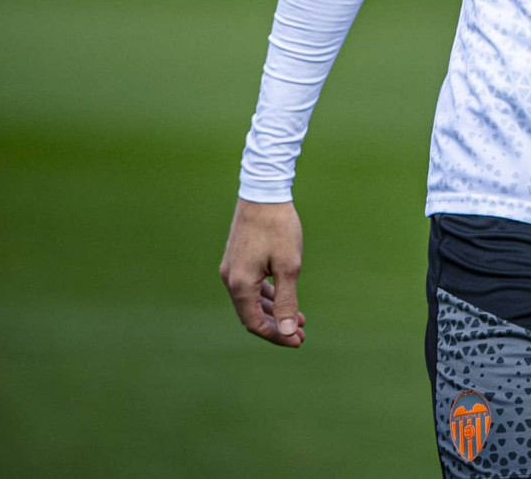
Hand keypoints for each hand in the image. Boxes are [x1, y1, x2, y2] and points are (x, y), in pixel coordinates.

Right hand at [219, 199, 306, 346]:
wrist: (264, 191)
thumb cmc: (278, 227)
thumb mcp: (289, 266)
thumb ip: (287, 301)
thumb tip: (288, 332)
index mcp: (240, 284)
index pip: (255, 324)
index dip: (277, 335)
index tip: (298, 340)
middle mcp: (230, 279)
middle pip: (252, 314)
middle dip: (277, 326)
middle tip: (300, 334)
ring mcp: (232, 268)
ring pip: (251, 300)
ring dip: (273, 311)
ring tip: (298, 319)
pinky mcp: (237, 258)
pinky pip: (251, 286)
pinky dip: (267, 295)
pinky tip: (283, 297)